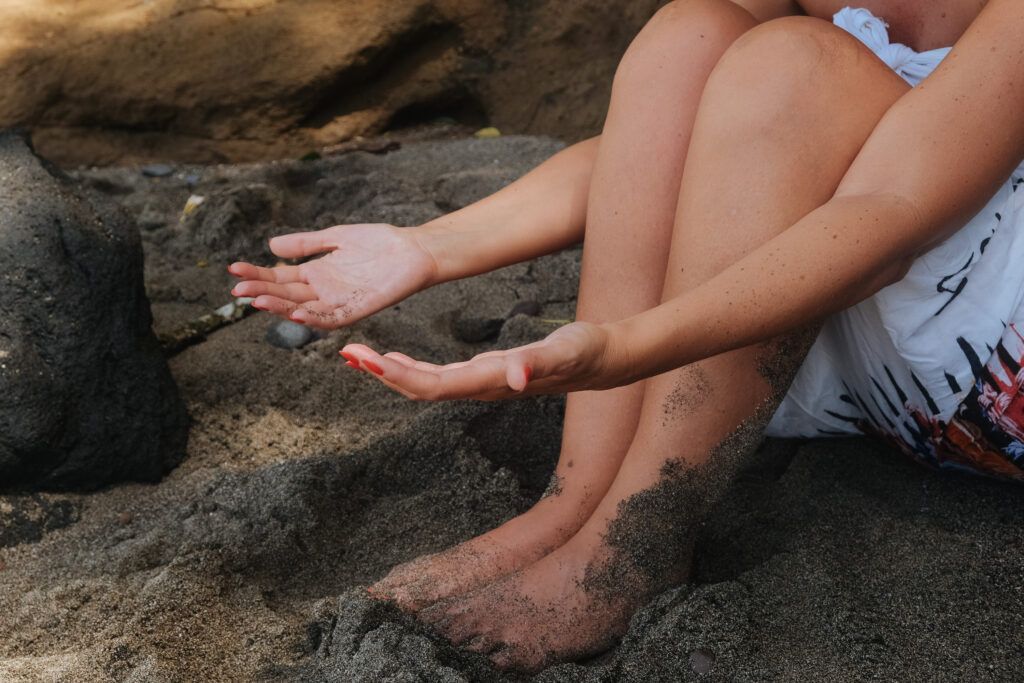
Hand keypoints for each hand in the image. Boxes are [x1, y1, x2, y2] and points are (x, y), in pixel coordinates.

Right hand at [228, 223, 437, 328]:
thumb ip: (305, 244)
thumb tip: (271, 246)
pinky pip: (333, 318)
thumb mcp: (335, 238)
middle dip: (262, 292)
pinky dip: (315, 318)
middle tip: (237, 288)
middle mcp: (324, 291)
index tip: (233, 269)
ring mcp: (340, 301)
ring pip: (304, 310)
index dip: (257, 275)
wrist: (414, 250)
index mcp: (317, 274)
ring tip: (258, 302)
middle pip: (287, 295)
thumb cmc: (378, 243)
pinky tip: (298, 313)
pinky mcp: (358, 308)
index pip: (280, 278)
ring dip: (282, 308)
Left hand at [338, 321, 617, 399]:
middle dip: (382, 373)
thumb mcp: (566, 351)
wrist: (601, 361)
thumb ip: (540, 363)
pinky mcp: (482, 375)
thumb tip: (516, 378)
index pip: (436, 385)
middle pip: (421, 387)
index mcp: (491, 382)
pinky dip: (410, 368)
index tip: (367, 361)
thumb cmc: (585, 352)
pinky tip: (393, 360)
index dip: (399, 375)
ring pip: (425, 383)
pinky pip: (437, 376)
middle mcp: (480, 387)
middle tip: (347, 354)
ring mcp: (479, 383)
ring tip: (357, 357)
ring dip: (390, 372)